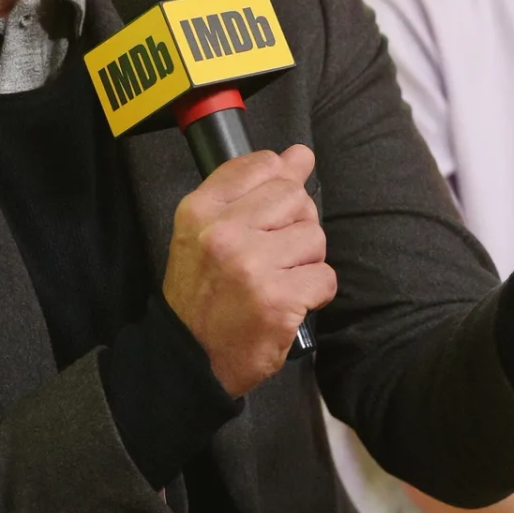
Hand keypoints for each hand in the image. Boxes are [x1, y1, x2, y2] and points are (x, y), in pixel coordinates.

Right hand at [161, 145, 335, 396]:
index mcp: (200, 210)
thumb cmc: (201, 293)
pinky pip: (325, 277)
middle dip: (295, 225)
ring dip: (305, 261)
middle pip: (295, 198)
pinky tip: (288, 301)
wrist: (188, 358)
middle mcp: (223, 232)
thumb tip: (300, 154)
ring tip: (278, 279)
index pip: (262, 165)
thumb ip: (251, 191)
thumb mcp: (206, 233)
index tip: (272, 211)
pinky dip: (314, 292)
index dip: (280, 183)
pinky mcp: (278, 299)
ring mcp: (252, 266)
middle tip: (274, 254)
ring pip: (314, 237)